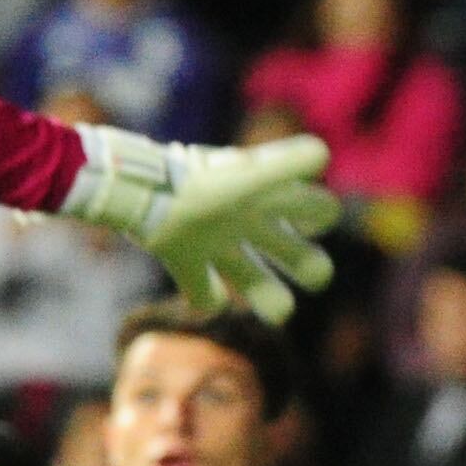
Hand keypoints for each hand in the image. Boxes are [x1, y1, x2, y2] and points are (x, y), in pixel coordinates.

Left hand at [60, 128, 342, 319]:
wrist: (142, 189)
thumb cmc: (204, 184)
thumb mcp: (250, 175)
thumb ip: (288, 165)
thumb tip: (322, 153)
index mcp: (264, 198)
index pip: (313, 205)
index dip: (321, 215)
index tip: (310, 222)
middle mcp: (242, 220)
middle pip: (290, 250)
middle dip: (310, 267)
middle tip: (313, 276)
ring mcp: (212, 240)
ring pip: (251, 276)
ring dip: (270, 295)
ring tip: (280, 312)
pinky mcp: (181, 256)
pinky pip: (201, 290)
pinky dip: (208, 298)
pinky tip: (212, 297)